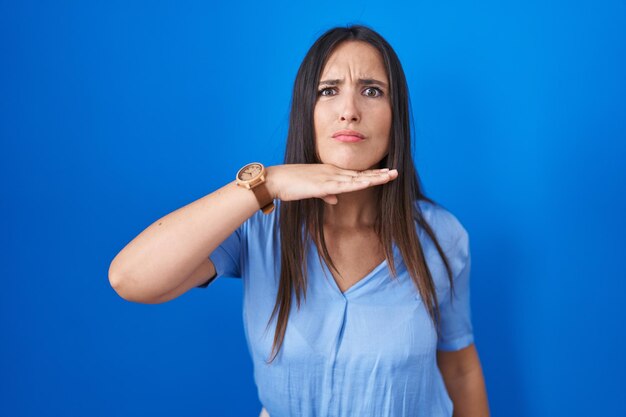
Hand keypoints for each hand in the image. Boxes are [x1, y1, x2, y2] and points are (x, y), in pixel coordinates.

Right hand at [265, 164, 398, 204]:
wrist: (276, 180)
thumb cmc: (291, 184)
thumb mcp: (311, 190)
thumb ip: (325, 194)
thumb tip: (335, 199)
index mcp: (330, 172)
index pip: (355, 174)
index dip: (371, 173)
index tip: (385, 173)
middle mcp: (333, 172)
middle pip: (360, 174)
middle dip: (378, 173)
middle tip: (395, 172)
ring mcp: (329, 178)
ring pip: (357, 178)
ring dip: (374, 177)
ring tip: (390, 176)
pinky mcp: (323, 185)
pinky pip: (345, 185)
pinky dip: (359, 184)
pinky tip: (370, 182)